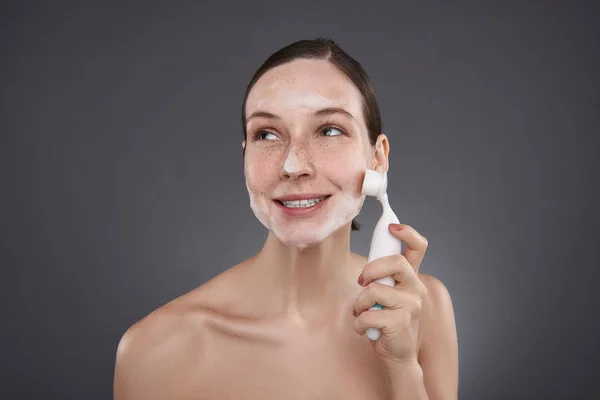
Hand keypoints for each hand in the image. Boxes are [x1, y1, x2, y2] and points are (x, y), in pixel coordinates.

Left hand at [352, 223, 428, 364]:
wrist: (397, 355)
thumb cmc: (387, 322)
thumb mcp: (387, 296)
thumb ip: (383, 279)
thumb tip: (367, 266)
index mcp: (411, 279)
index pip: (418, 247)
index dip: (407, 232)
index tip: (392, 227)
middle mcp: (416, 288)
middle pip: (396, 262)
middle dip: (371, 270)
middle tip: (362, 283)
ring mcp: (411, 305)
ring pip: (374, 291)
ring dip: (359, 305)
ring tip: (362, 314)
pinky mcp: (400, 322)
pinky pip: (368, 315)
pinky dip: (359, 324)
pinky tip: (365, 330)